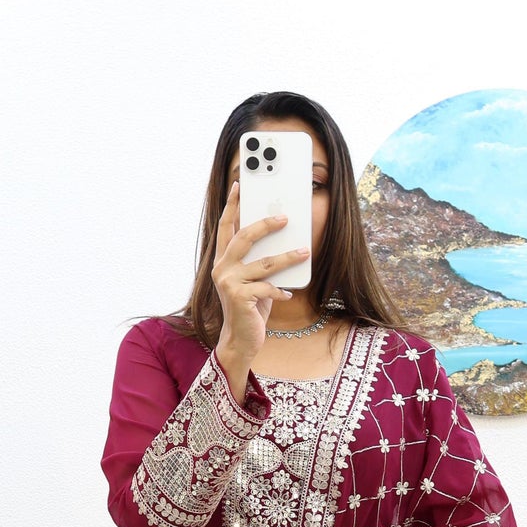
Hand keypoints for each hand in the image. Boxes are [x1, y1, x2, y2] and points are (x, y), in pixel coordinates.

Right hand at [212, 180, 310, 380]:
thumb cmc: (250, 309)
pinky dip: (281, 291)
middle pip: (244, 237)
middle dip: (266, 225)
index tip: (239, 185)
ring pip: (264, 263)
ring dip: (287, 257)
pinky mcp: (240, 297)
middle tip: (285, 218)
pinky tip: (288, 295)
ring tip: (304, 252)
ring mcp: (229, 283)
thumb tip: (280, 238)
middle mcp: (222, 268)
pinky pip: (268, 288)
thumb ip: (259, 262)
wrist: (240, 340)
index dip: (232, 205)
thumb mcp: (253, 281)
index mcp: (223, 260)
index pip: (226, 227)